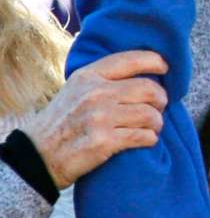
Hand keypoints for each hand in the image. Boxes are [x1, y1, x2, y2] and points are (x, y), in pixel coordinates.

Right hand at [19, 50, 168, 188]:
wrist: (36, 158)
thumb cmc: (60, 123)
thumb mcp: (73, 91)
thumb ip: (100, 80)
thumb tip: (140, 71)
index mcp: (87, 77)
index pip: (131, 59)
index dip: (155, 61)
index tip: (165, 67)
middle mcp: (95, 93)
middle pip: (149, 88)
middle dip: (161, 99)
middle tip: (159, 107)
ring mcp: (100, 117)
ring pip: (151, 114)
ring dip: (157, 122)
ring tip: (152, 126)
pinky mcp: (105, 141)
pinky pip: (144, 136)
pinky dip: (150, 138)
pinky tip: (145, 139)